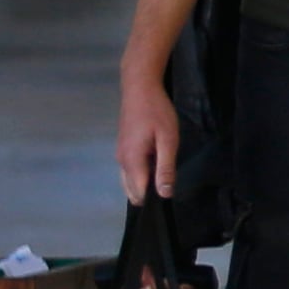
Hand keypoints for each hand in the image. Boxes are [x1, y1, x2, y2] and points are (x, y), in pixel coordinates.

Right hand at [115, 65, 178, 203]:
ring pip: (128, 181)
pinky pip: (128, 171)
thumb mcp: (168, 140)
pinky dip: (139, 176)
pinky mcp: (123, 148)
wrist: (140, 89)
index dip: (153, 199)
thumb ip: (165, 167)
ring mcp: (120, 154)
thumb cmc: (157, 112)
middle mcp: (122, 161)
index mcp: (132, 161)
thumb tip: (164, 193)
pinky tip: (154, 170)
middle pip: (130, 190)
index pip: (138, 193)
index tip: (168, 199)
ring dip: (143, 185)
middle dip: (147, 195)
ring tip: (162, 180)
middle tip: (168, 189)